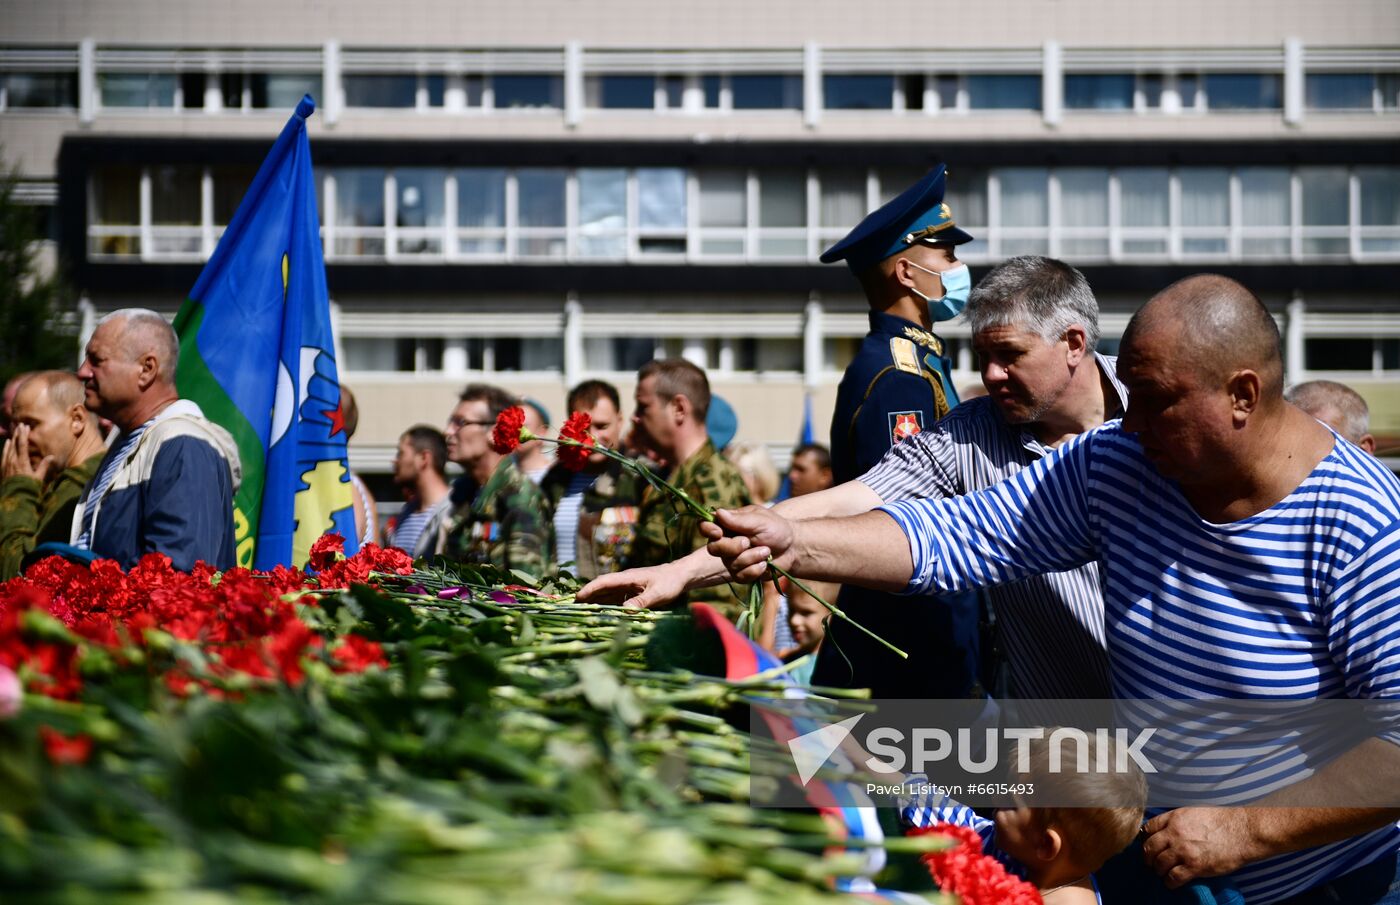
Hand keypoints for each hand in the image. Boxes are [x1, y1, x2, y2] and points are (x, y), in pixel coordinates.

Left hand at [1, 425, 52, 482]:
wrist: (14, 496)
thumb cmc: (28, 487)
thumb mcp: (38, 478)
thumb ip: (44, 466)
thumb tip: (52, 456)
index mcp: (22, 462)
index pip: (22, 445)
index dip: (24, 435)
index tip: (25, 426)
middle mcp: (13, 460)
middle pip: (15, 444)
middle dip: (18, 434)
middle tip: (20, 425)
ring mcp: (7, 464)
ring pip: (9, 448)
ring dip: (13, 439)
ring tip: (15, 431)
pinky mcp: (3, 467)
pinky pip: (4, 454)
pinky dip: (6, 447)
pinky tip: (7, 443)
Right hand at [577, 564, 687, 608]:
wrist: (681, 576)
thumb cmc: (670, 582)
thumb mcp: (658, 593)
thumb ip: (642, 601)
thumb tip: (625, 610)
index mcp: (627, 577)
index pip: (603, 582)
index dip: (589, 590)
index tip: (577, 598)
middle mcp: (624, 581)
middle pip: (601, 589)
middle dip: (586, 597)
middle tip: (571, 609)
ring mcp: (627, 587)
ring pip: (606, 595)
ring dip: (594, 603)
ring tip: (580, 614)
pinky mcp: (631, 593)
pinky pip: (615, 600)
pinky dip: (606, 606)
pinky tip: (600, 615)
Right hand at [699, 506, 797, 582]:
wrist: (792, 548)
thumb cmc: (776, 529)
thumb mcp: (760, 520)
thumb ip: (739, 519)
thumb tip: (718, 512)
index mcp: (727, 525)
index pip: (705, 526)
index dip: (707, 530)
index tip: (718, 532)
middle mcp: (726, 542)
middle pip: (714, 548)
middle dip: (733, 547)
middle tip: (749, 542)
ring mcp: (732, 559)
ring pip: (730, 563)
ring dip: (751, 557)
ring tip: (766, 551)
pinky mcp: (741, 574)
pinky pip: (740, 576)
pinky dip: (755, 570)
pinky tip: (765, 564)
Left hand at [1141, 808, 1257, 887]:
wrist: (1243, 832)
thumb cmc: (1223, 822)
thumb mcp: (1194, 813)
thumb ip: (1178, 822)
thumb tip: (1167, 832)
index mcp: (1174, 818)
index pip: (1148, 828)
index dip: (1145, 839)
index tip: (1148, 846)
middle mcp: (1175, 833)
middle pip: (1149, 848)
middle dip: (1148, 858)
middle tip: (1150, 863)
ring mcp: (1183, 850)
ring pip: (1159, 864)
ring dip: (1159, 871)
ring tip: (1162, 873)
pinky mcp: (1194, 866)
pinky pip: (1173, 877)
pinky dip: (1169, 882)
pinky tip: (1171, 883)